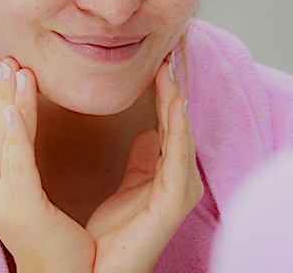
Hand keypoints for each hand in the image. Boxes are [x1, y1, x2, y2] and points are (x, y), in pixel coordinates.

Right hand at [0, 57, 95, 272]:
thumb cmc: (40, 233)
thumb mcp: (7, 193)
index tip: (7, 64)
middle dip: (2, 92)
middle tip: (12, 57)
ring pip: (3, 139)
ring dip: (11, 102)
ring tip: (20, 71)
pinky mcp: (21, 206)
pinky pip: (17, 162)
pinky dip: (16, 133)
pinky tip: (17, 108)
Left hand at [85, 56, 202, 272]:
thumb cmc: (110, 237)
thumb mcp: (126, 188)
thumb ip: (141, 161)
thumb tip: (147, 132)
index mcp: (169, 175)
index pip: (169, 124)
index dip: (164, 93)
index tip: (157, 62)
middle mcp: (180, 180)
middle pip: (178, 125)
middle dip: (172, 90)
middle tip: (165, 56)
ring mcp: (181, 190)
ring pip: (180, 134)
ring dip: (174, 101)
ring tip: (168, 71)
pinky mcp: (174, 200)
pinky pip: (176, 156)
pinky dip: (176, 127)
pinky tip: (173, 103)